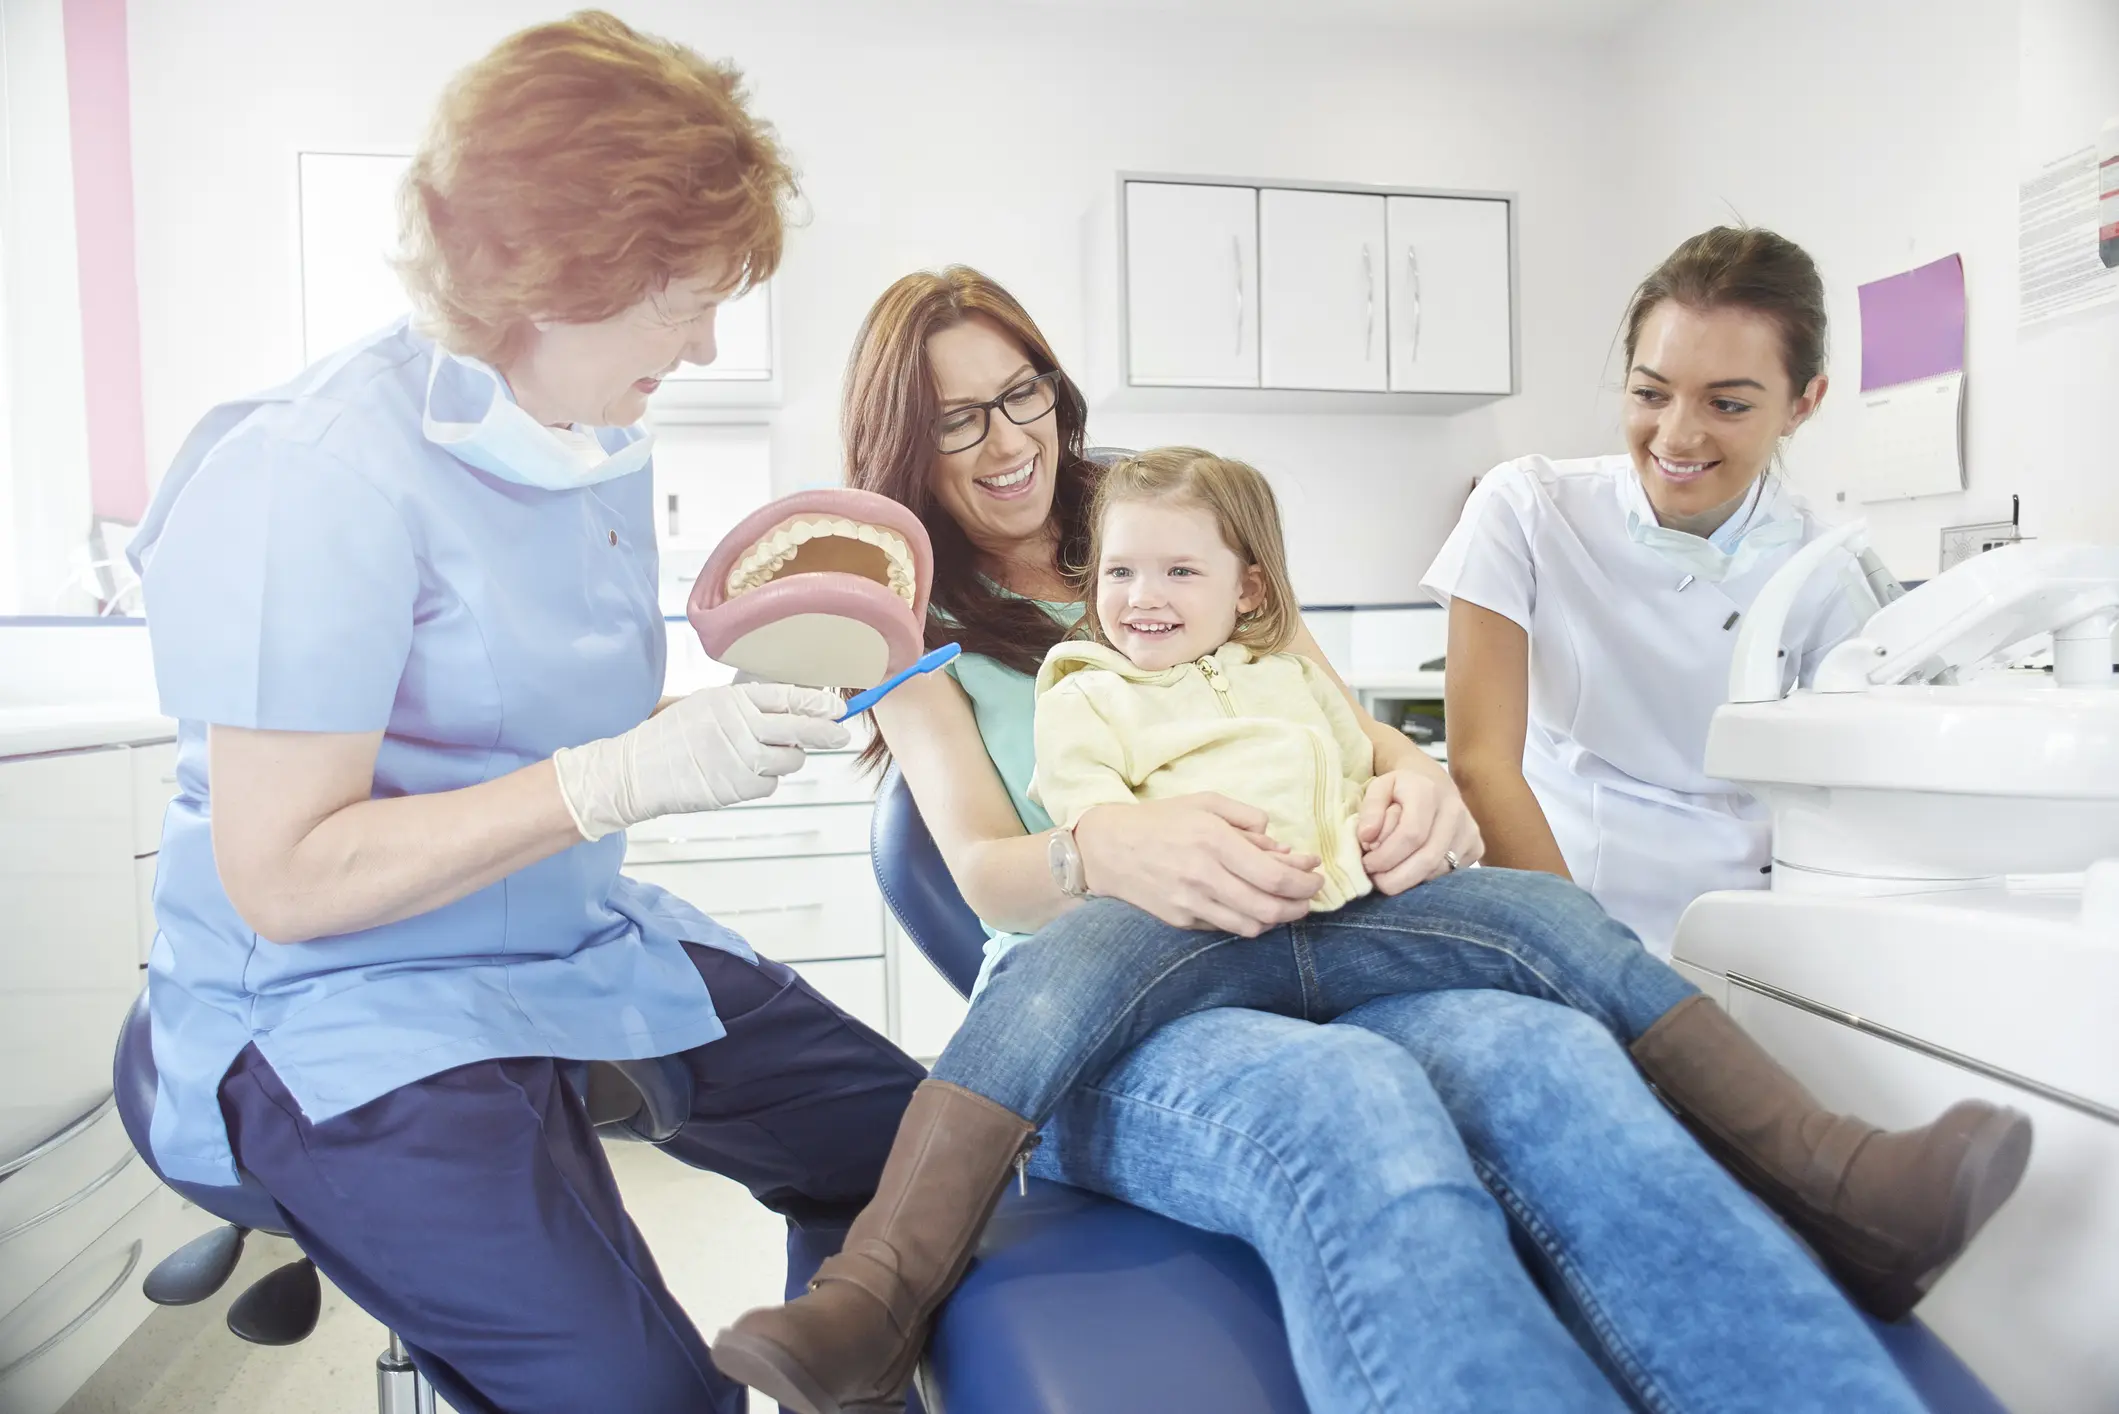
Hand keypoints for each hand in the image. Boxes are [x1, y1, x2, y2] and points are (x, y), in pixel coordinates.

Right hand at [552, 682, 847, 839]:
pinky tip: (742, 775)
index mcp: (732, 699)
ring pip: (790, 761)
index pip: (786, 696)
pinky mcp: (737, 787)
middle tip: (841, 734)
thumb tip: (789, 707)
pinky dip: (763, 782)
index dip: (815, 703)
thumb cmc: (670, 737)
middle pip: (798, 729)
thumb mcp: (705, 705)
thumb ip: (744, 705)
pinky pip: (770, 786)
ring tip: (762, 757)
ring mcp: (740, 758)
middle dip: (825, 732)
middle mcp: (739, 726)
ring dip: (786, 761)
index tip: (836, 708)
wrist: (636, 771)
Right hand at [1072, 793, 1322, 936]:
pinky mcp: (1181, 920)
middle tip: (1309, 898)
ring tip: (1287, 906)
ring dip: (1277, 920)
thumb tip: (1281, 845)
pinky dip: (1248, 922)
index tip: (1316, 877)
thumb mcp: (1205, 803)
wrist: (1108, 848)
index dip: (1305, 883)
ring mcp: (1191, 902)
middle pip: (1270, 908)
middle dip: (1300, 906)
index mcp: (1213, 841)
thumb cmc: (1160, 820)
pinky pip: (1226, 928)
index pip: (1275, 876)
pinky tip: (1254, 908)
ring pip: (1251, 926)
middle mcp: (1204, 875)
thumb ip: (1246, 819)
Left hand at [1356, 768, 1484, 893]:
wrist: (1433, 782)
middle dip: (1396, 878)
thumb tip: (1366, 838)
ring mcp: (1470, 830)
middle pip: (1427, 858)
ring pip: (1438, 870)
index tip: (1367, 865)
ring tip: (1389, 874)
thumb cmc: (1400, 789)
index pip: (1410, 834)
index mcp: (1427, 791)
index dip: (1386, 856)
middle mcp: (1454, 810)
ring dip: (1409, 881)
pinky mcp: (1477, 847)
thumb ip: (1369, 810)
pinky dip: (1425, 879)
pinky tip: (1410, 870)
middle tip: (1376, 880)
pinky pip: (1449, 873)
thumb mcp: (1378, 789)